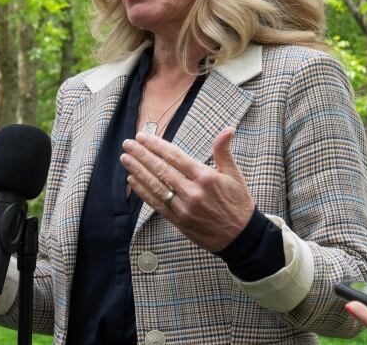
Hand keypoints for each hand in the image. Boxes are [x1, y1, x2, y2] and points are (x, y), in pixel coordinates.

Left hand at [120, 127, 253, 252]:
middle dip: (142, 155)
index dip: (156, 146)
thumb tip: (228, 129)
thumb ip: (224, 151)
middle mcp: (192, 192)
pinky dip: (143, 192)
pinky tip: (132, 181)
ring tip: (125, 159)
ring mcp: (184, 208)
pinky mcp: (178, 221)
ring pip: (155, 186)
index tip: (143, 137)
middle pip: (161, 169)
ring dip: (137, 171)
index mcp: (205, 177)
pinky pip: (156, 204)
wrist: (241, 237)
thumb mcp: (235, 175)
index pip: (175, 157)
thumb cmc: (238, 203)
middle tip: (127, 144)